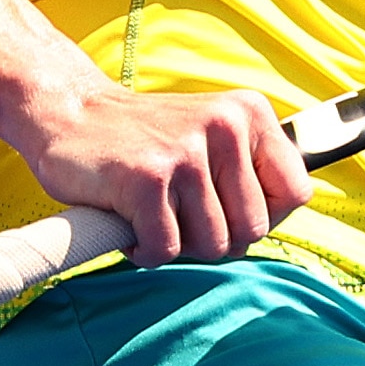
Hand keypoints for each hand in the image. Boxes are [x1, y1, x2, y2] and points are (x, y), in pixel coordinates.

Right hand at [8, 83, 310, 262]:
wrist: (69, 114)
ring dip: (178, 244)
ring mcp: (187, 152)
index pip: (295, 193)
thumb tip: (276, 221)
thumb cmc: (144, 139)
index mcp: (250, 115)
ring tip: (153, 214)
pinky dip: (146, 250)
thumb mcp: (211, 135)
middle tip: (178, 217)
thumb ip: (249, 171)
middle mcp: (226, 127)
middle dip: (215, 239)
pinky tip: (131, 223)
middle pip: (253, 230)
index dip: (264, 219)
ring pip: (212, 245)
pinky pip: (167, 250)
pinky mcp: (148, 179)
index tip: (228, 215)